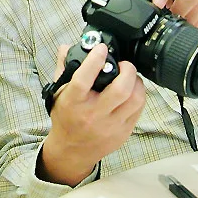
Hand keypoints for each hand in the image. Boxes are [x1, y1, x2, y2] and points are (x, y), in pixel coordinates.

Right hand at [40, 44, 145, 185]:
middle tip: (123, 64)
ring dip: (136, 82)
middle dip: (127, 70)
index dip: (95, 60)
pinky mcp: (123, 132)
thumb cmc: (66, 117)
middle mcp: (93, 114)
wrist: (72, 151)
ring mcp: (111, 126)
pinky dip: (138, 95)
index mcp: (73, 102)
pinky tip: (131, 90)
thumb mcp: (58, 93)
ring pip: (135, 99)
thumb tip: (67, 46)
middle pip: (120, 90)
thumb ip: (63, 68)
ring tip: (130, 77)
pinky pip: (139, 110)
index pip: (84, 79)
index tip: (101, 48)